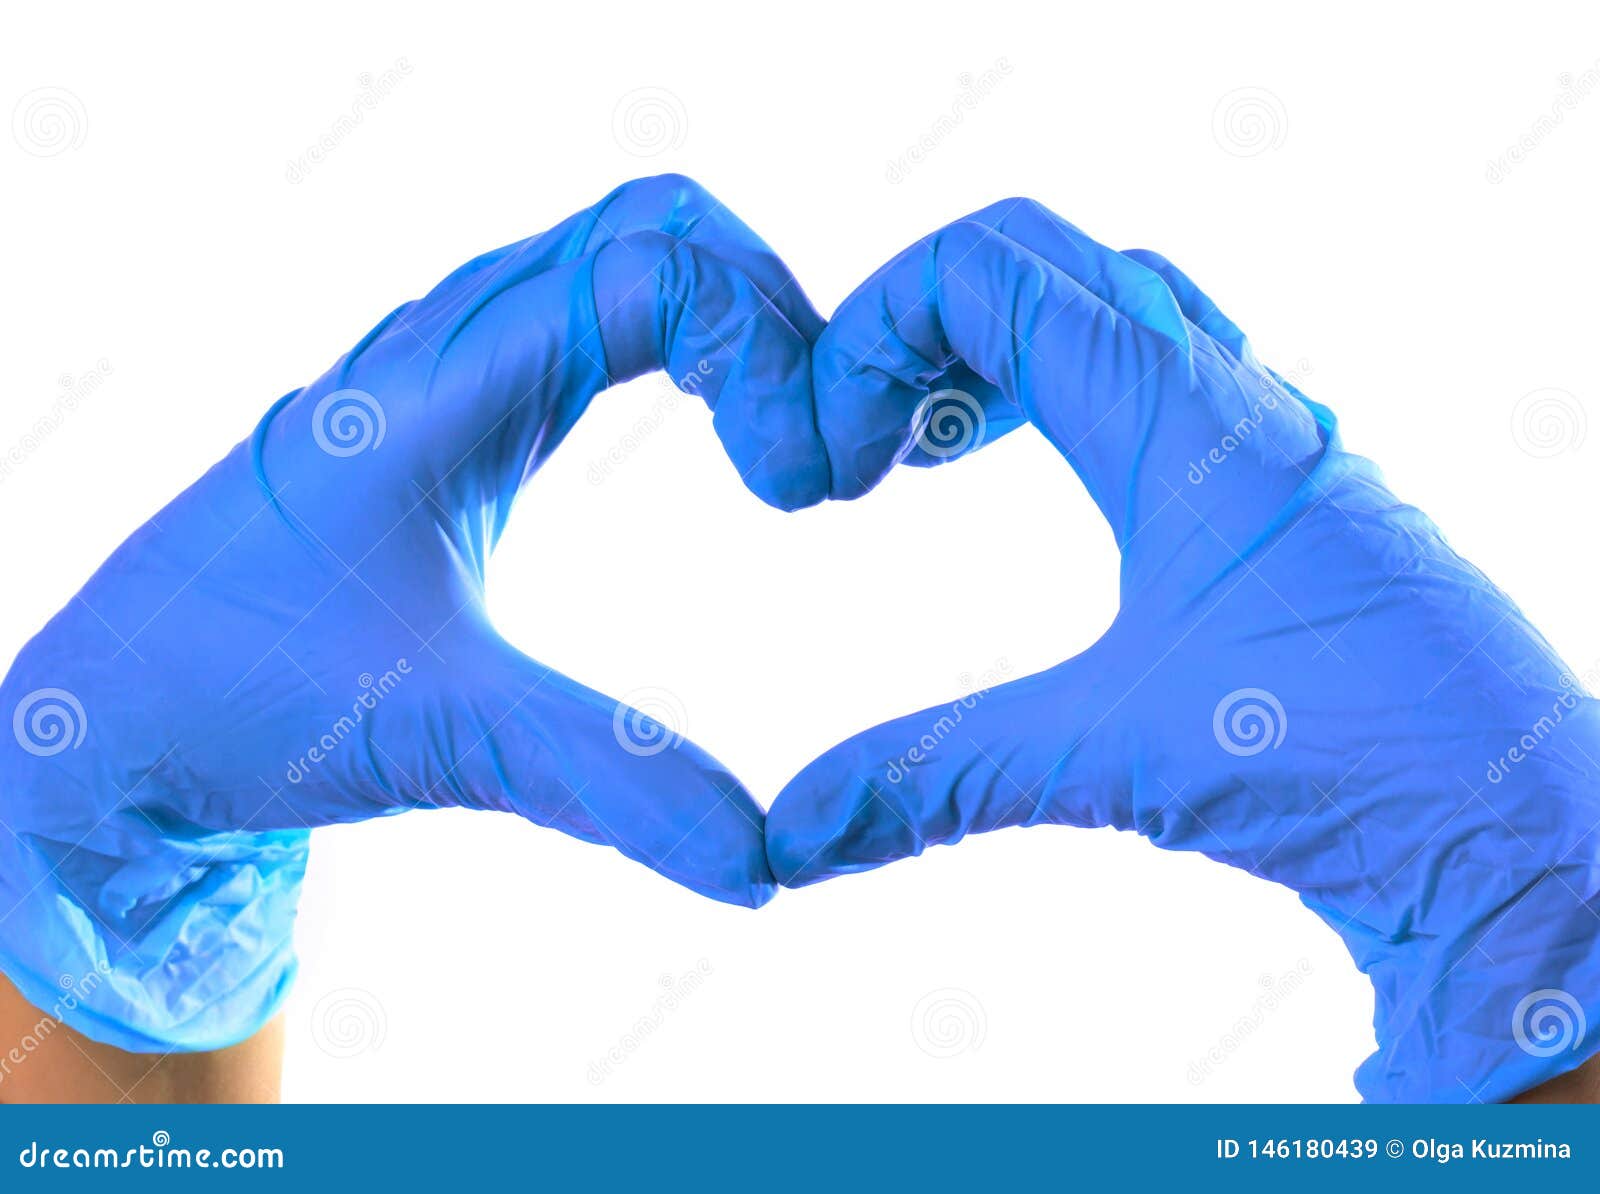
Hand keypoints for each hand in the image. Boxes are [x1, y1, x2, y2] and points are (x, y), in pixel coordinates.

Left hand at [0, 174, 828, 1052]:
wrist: (115, 710)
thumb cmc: (240, 702)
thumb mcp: (433, 735)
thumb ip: (604, 784)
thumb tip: (760, 863)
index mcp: (438, 390)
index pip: (654, 269)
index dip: (762, 346)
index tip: (794, 487)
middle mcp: (443, 345)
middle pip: (655, 225)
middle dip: (766, 310)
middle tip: (806, 446)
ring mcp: (443, 363)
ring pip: (621, 250)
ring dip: (725, 318)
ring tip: (776, 442)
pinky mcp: (449, 405)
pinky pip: (587, 306)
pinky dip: (679, 337)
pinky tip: (708, 425)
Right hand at [766, 199, 1599, 1102]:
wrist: (1514, 824)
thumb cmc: (1353, 766)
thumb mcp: (1110, 756)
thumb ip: (928, 783)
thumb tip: (788, 839)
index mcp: (1179, 418)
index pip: (991, 270)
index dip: (875, 330)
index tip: (838, 454)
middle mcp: (1229, 392)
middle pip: (1039, 258)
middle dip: (919, 326)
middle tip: (864, 441)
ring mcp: (1265, 428)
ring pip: (1107, 299)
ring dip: (997, 343)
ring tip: (931, 443)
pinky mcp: (1280, 479)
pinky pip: (1159, 360)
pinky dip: (1068, 378)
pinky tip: (1044, 464)